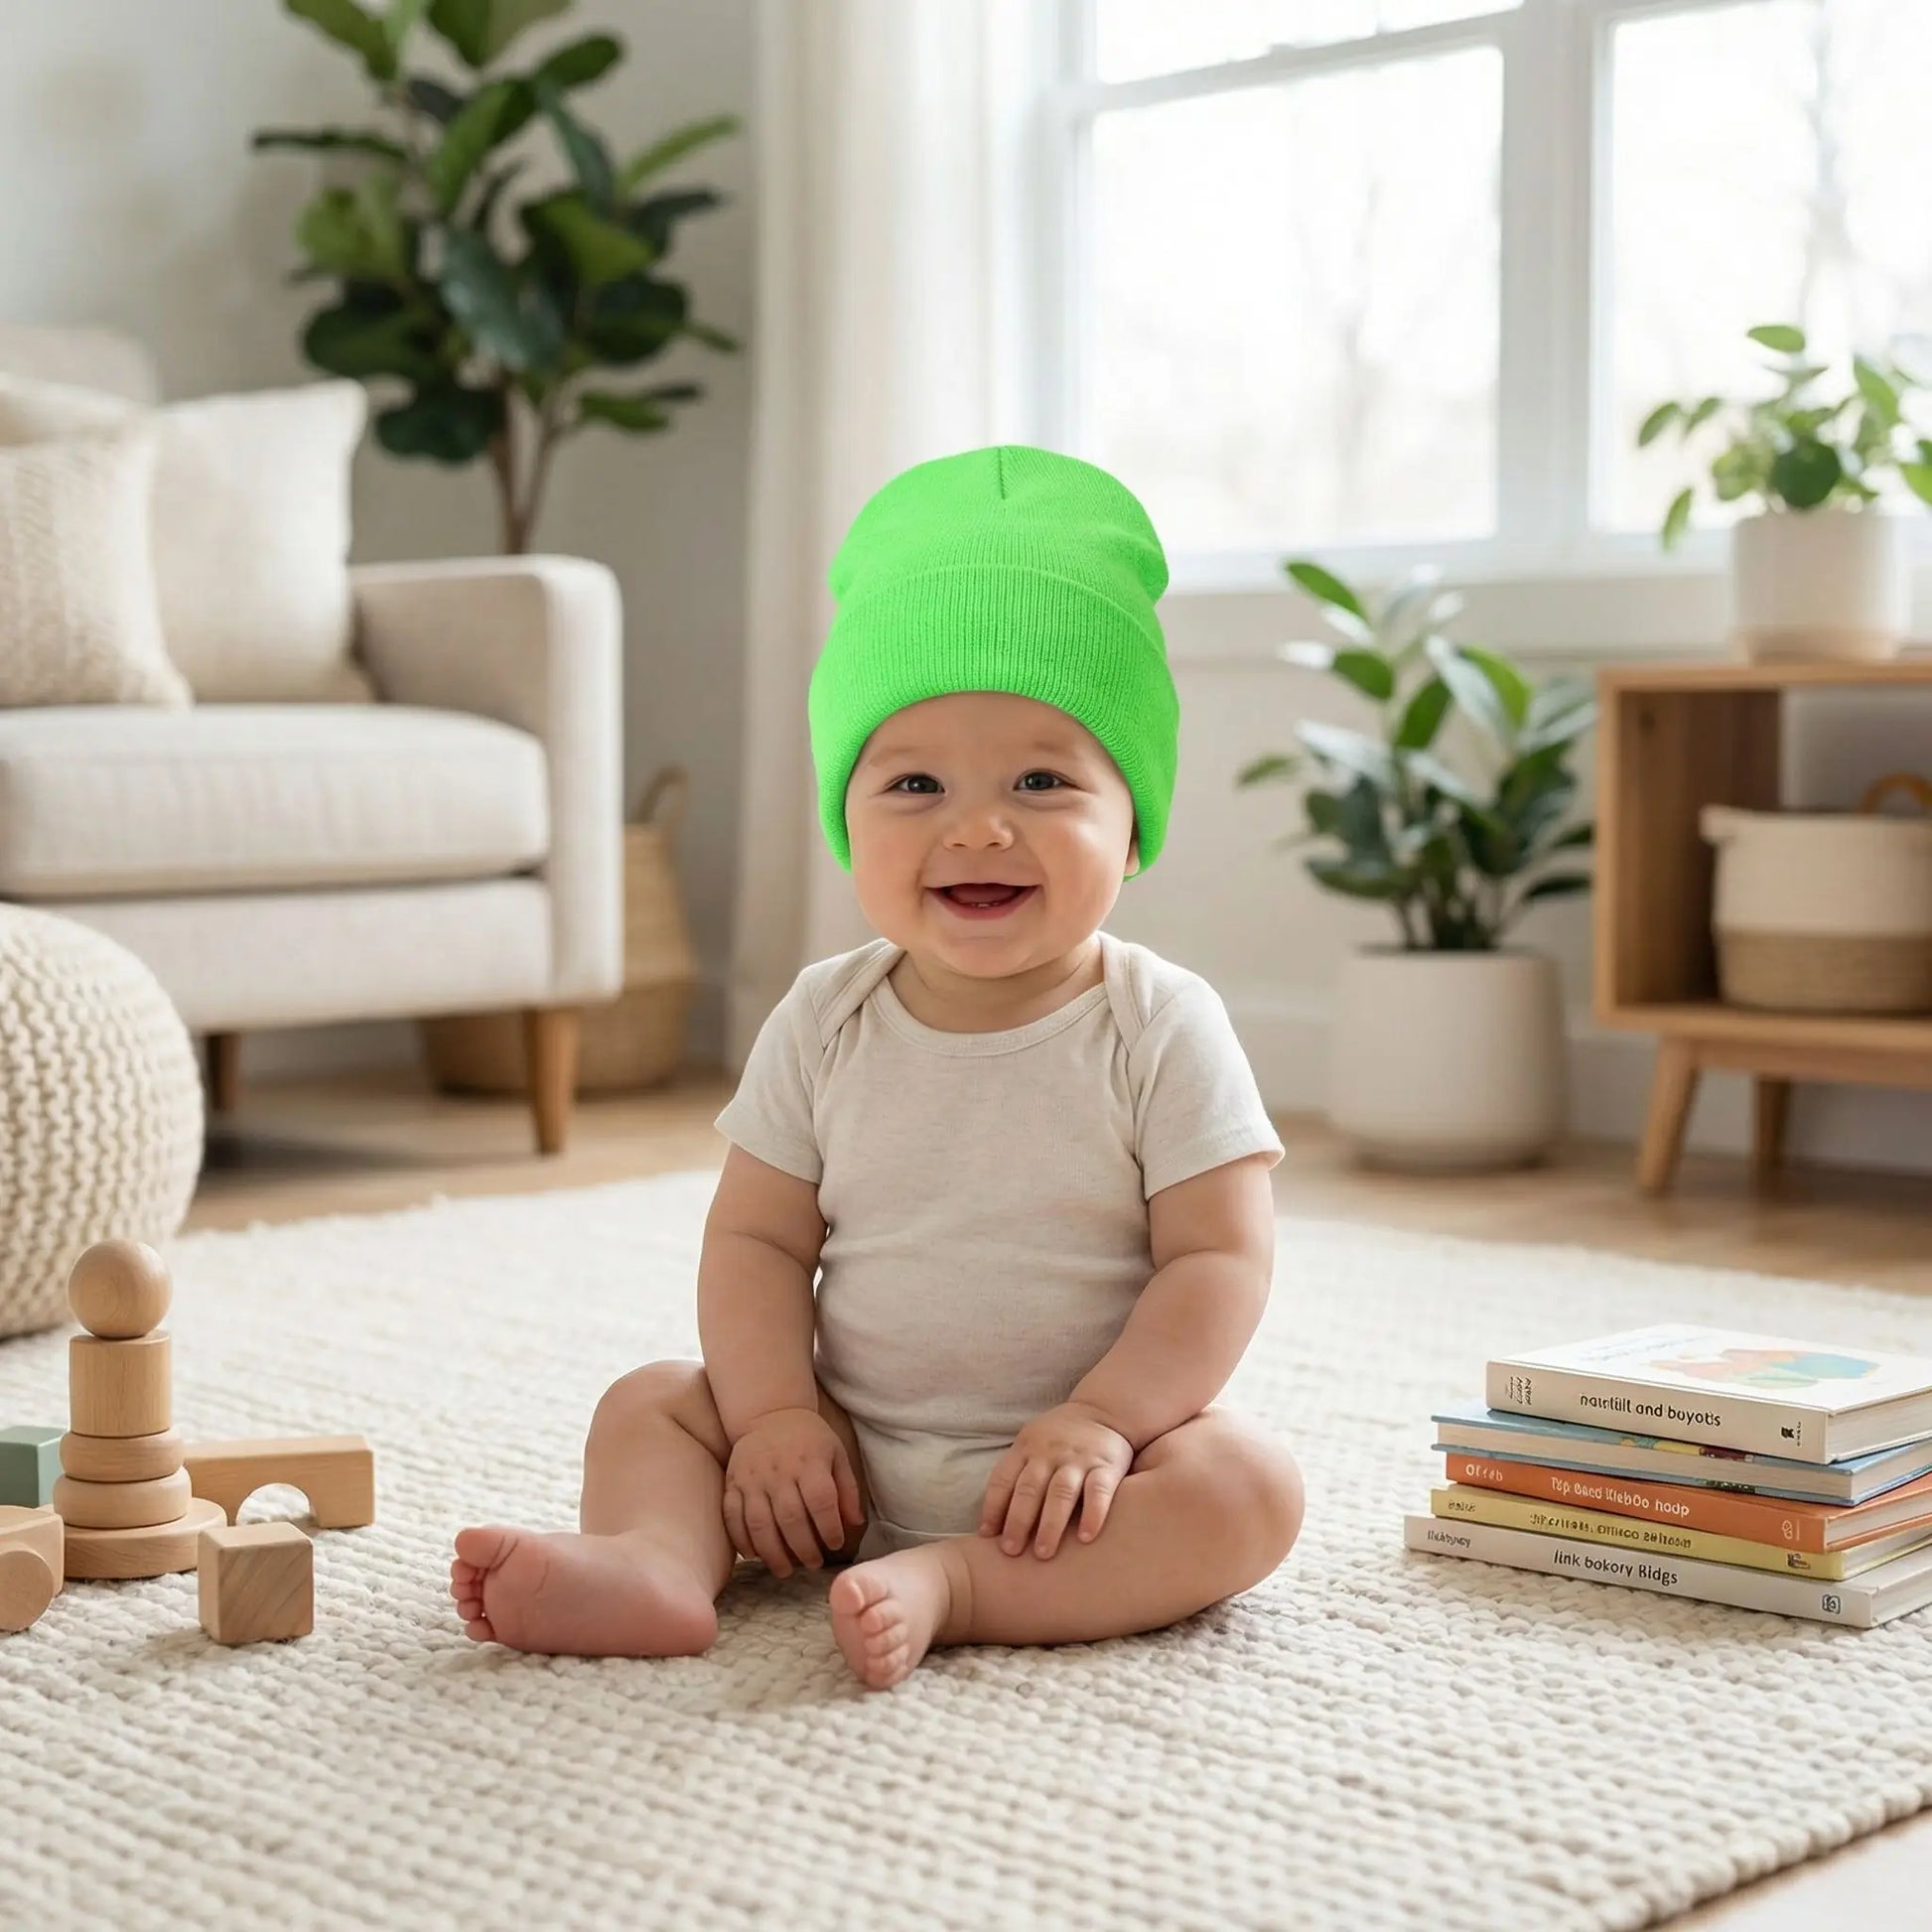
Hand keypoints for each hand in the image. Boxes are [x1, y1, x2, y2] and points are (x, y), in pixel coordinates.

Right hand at [723, 1406, 864, 1577]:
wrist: (769, 1413)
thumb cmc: (809, 1438)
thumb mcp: (836, 1453)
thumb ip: (847, 1489)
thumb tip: (855, 1524)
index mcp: (810, 1462)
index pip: (821, 1501)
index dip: (830, 1528)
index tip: (835, 1545)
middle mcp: (779, 1471)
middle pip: (790, 1518)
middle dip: (803, 1548)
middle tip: (813, 1564)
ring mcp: (752, 1478)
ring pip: (759, 1524)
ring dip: (772, 1553)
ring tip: (785, 1570)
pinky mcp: (732, 1483)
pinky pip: (732, 1517)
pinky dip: (741, 1540)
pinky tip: (755, 1556)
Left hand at [978, 1403, 1132, 1559]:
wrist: (1104, 1410)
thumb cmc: (1059, 1437)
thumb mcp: (1031, 1443)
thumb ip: (1016, 1473)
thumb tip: (992, 1520)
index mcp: (1026, 1448)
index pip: (1004, 1479)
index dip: (993, 1507)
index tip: (986, 1535)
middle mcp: (1049, 1454)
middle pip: (1029, 1489)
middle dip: (1018, 1521)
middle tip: (1010, 1551)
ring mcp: (1078, 1460)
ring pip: (1061, 1492)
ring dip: (1050, 1524)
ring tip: (1043, 1553)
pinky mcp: (1106, 1466)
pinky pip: (1099, 1491)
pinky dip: (1093, 1514)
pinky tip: (1086, 1538)